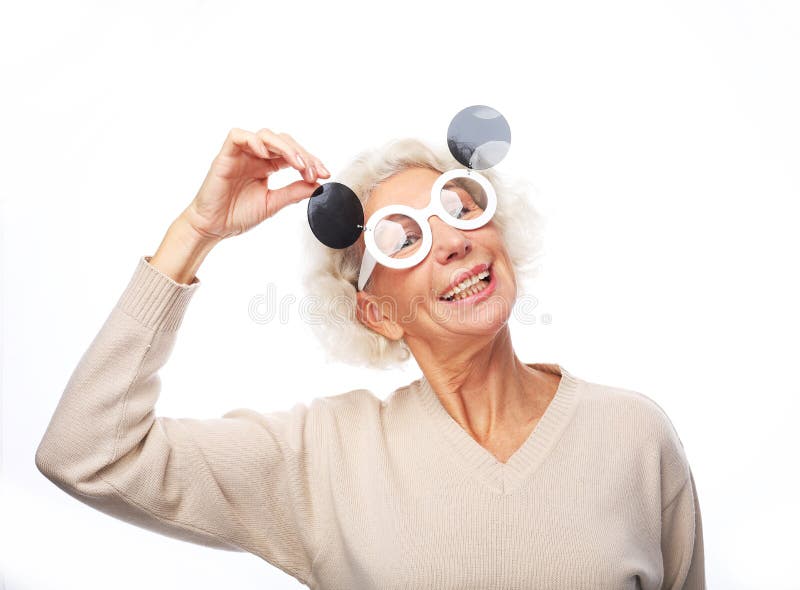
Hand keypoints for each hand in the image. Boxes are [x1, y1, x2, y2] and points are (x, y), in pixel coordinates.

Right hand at [181, 127, 329, 241]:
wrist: (213, 228)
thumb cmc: (238, 215)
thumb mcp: (273, 204)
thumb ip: (294, 192)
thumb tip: (319, 185)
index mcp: (267, 166)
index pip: (293, 154)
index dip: (310, 161)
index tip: (325, 174)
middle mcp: (255, 156)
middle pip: (283, 141)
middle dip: (303, 154)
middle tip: (314, 171)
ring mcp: (241, 154)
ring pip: (265, 135)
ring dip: (285, 147)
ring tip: (298, 165)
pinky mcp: (225, 155)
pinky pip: (237, 136)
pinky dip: (253, 140)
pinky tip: (265, 155)